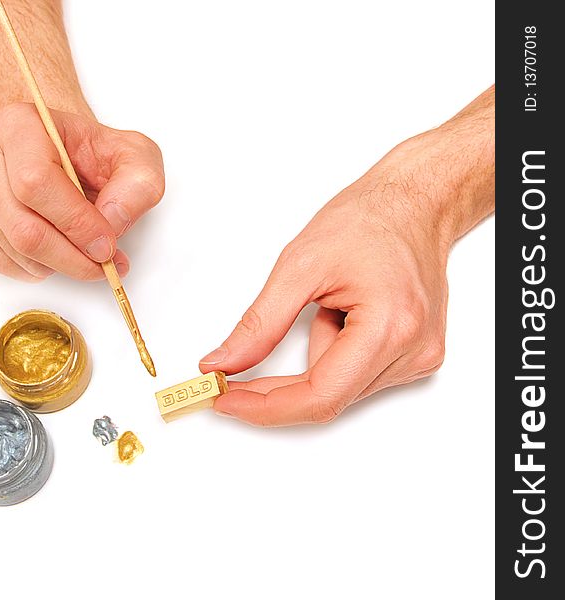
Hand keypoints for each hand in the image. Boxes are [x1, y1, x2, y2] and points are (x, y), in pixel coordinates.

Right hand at [0, 103, 164, 280]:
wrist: (65, 152)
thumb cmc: (95, 153)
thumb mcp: (137, 158)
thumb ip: (137, 187)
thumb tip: (111, 223)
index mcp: (23, 125)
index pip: (36, 183)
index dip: (75, 223)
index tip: (106, 245)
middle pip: (21, 226)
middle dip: (70, 256)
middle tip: (102, 263)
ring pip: (10, 248)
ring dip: (56, 265)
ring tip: (84, 256)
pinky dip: (31, 269)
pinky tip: (54, 257)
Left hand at [199, 99, 493, 425]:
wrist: (413, 205)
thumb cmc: (368, 221)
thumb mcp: (299, 266)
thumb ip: (259, 324)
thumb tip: (225, 363)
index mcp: (390, 327)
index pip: (320, 397)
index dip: (265, 406)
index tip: (224, 399)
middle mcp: (413, 351)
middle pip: (327, 398)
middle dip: (274, 388)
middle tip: (231, 374)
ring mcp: (418, 357)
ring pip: (339, 388)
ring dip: (313, 359)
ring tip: (328, 306)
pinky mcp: (416, 356)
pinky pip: (355, 375)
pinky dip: (334, 353)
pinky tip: (344, 315)